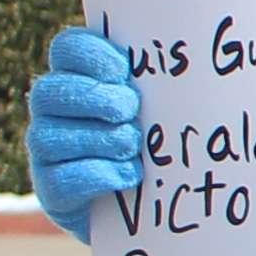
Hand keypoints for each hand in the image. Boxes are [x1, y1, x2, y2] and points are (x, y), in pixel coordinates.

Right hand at [27, 25, 142, 240]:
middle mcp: (51, 110)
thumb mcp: (161, 108)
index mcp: (75, 76)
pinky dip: (99, 175)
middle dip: (96, 98)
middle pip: (50, 90)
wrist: (144, 206)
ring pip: (51, 136)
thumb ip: (163, 83)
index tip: (124, 69)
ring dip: (99, 139)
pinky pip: (62, 180)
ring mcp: (45, 150)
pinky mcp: (50, 190)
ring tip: (133, 146)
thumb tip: (210, 63)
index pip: (67, 48)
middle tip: (131, 110)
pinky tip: (129, 174)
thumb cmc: (156, 142)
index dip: (91, 54)